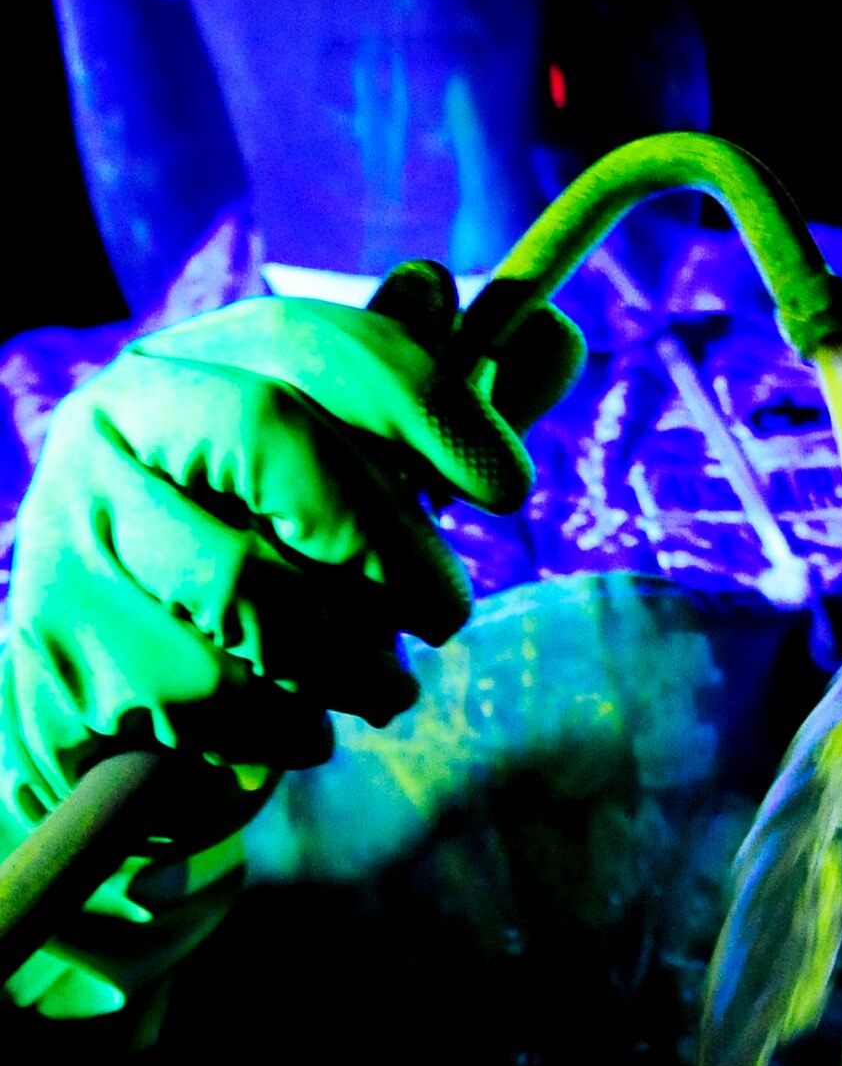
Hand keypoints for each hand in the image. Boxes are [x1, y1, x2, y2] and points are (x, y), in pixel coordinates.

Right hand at [1, 260, 584, 854]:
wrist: (108, 696)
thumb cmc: (256, 570)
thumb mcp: (347, 489)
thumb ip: (440, 422)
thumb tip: (556, 336)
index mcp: (198, 363)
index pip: (314, 339)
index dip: (427, 401)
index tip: (509, 486)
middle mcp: (119, 422)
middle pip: (272, 434)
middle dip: (388, 535)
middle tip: (449, 615)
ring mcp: (77, 527)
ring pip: (244, 585)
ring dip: (349, 658)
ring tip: (386, 691)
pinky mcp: (61, 640)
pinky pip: (207, 689)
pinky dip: (285, 725)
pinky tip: (304, 728)